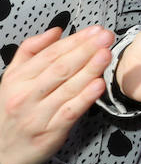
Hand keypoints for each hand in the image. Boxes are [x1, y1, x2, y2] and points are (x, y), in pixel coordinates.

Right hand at [0, 26, 111, 163]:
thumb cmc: (11, 109)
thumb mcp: (12, 78)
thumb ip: (30, 51)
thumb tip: (56, 31)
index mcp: (17, 79)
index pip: (50, 54)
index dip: (75, 41)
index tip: (95, 30)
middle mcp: (26, 96)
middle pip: (60, 68)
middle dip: (86, 50)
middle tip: (106, 37)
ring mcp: (38, 115)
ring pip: (68, 88)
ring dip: (90, 69)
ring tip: (107, 54)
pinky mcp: (50, 132)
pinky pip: (70, 112)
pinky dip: (85, 98)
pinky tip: (99, 85)